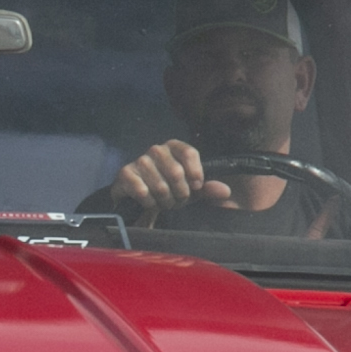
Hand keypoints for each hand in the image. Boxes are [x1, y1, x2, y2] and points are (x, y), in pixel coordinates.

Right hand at [109, 139, 232, 224]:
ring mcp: (140, 161)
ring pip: (160, 186)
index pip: (189, 153)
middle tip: (177, 200)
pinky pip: (143, 192)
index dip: (195, 173)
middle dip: (180, 194)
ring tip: (163, 202)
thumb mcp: (191, 191)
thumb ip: (208, 189)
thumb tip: (225, 191)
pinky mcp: (125, 174)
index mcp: (174, 147)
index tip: (196, 187)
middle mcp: (156, 150)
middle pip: (176, 173)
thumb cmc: (168, 191)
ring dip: (164, 201)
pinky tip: (148, 202)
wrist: (138, 201)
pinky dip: (149, 203)